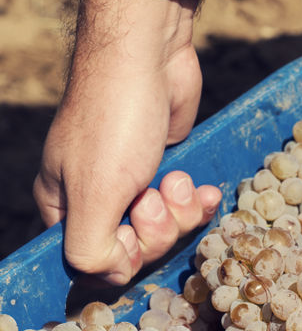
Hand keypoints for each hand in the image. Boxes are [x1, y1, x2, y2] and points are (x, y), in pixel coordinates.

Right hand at [33, 0, 220, 284]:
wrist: (148, 56)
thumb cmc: (113, 122)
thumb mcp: (94, 193)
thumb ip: (90, 247)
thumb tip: (106, 274)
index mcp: (65, 207)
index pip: (94, 263)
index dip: (123, 257)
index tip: (129, 230)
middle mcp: (97, 199)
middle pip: (138, 250)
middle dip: (158, 229)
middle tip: (155, 196)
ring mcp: (135, 184)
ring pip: (168, 230)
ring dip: (180, 210)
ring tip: (177, 178)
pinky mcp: (168, 169)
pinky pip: (189, 207)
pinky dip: (198, 201)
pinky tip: (206, 190)